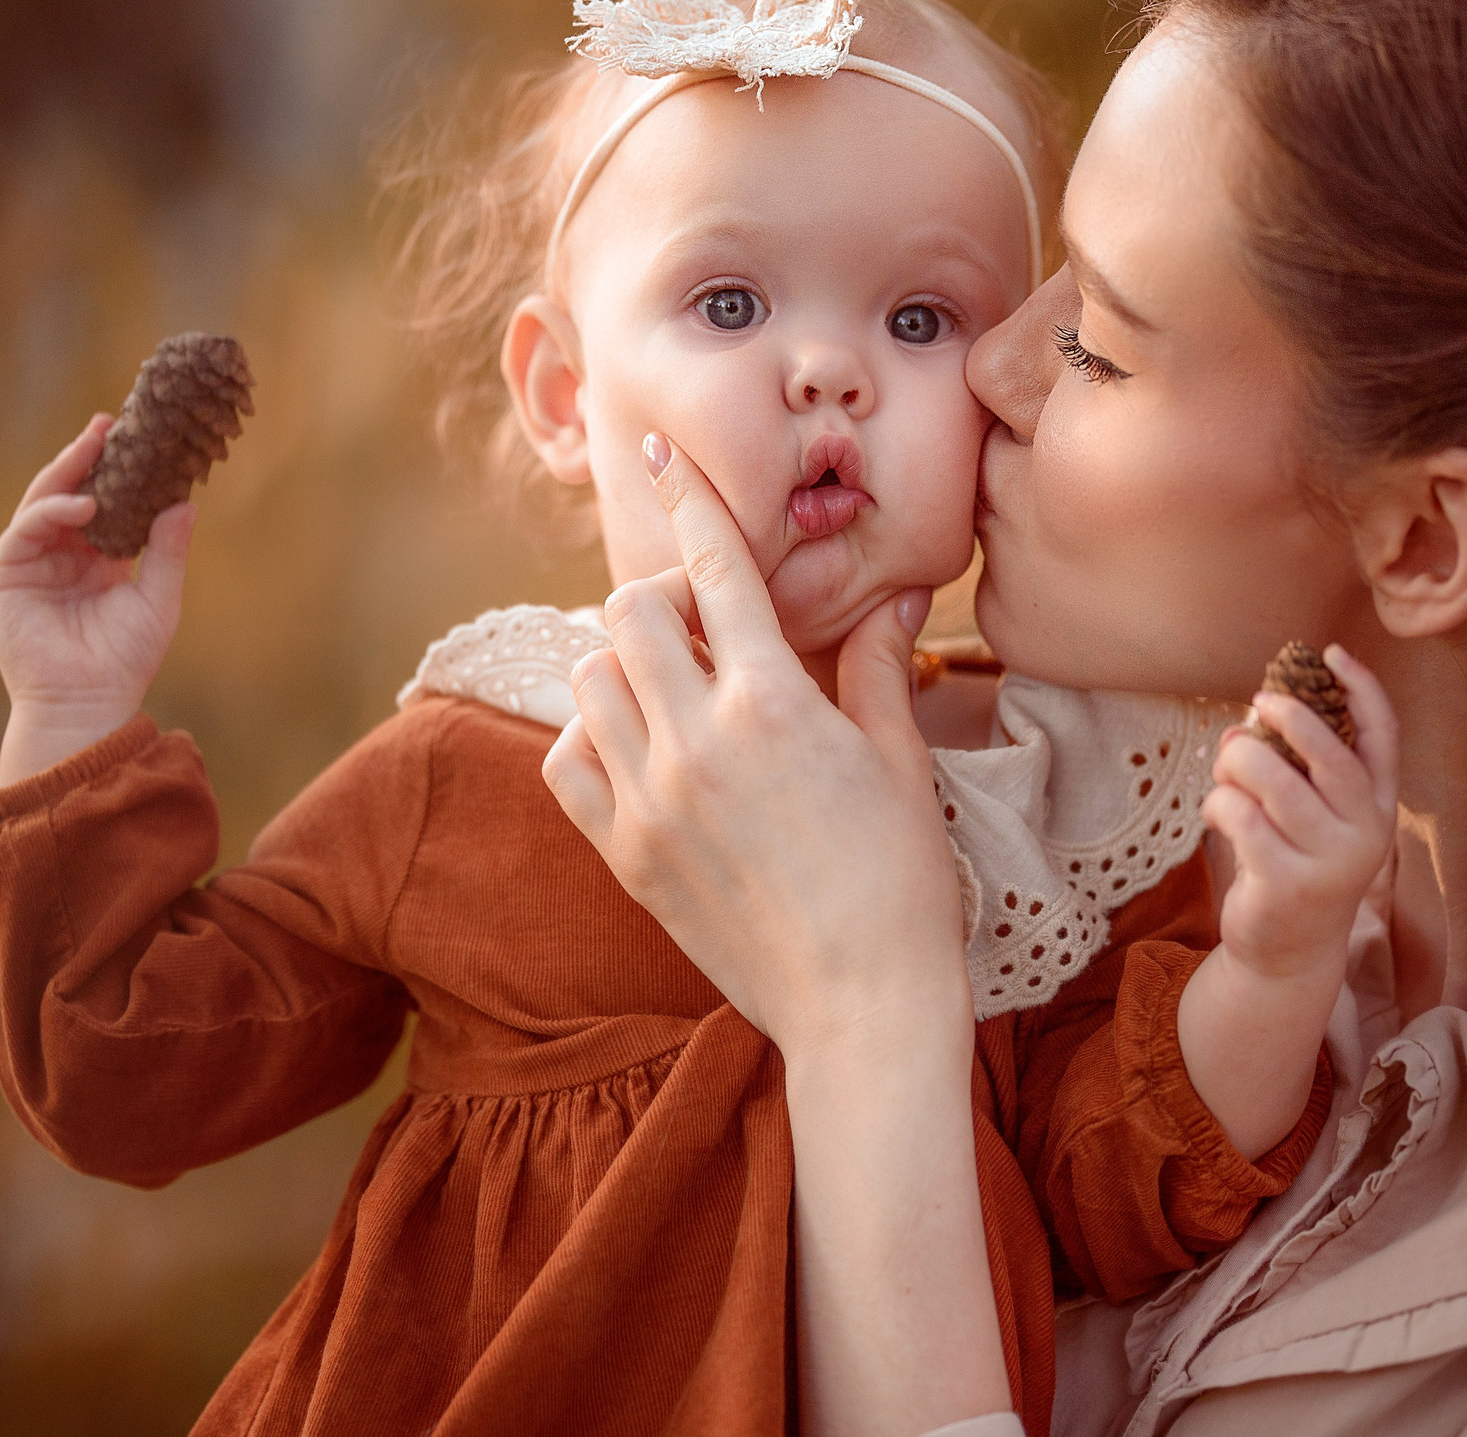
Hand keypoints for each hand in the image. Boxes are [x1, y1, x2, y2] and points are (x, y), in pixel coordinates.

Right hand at [0, 414, 194, 779]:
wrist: (88, 703)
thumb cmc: (124, 660)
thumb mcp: (158, 599)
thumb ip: (167, 551)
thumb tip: (186, 503)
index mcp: (95, 559)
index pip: (104, 502)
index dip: (116, 471)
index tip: (138, 438)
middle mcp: (60, 556)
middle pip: (69, 492)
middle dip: (87, 456)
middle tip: (109, 423)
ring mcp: (30, 564)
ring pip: (43, 501)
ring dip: (68, 471)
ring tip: (98, 447)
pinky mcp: (5, 576)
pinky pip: (25, 530)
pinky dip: (52, 510)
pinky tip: (84, 504)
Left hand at [540, 434, 971, 1061]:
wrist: (859, 1006)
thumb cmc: (900, 883)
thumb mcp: (899, 760)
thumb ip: (875, 663)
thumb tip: (897, 588)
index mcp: (773, 703)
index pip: (716, 570)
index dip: (692, 502)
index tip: (667, 460)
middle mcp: (696, 739)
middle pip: (632, 613)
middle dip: (665, 600)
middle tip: (707, 627)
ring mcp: (649, 799)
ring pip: (589, 678)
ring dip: (625, 664)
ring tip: (676, 687)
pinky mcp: (624, 854)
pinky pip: (567, 761)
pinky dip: (589, 737)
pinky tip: (637, 747)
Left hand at [1203, 645, 1400, 982]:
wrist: (1289, 952)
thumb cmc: (1293, 861)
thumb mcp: (1299, 811)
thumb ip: (1282, 765)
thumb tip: (1238, 729)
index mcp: (1377, 805)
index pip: (1384, 737)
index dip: (1364, 690)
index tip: (1333, 652)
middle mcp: (1366, 833)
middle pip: (1333, 758)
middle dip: (1293, 718)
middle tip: (1260, 700)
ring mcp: (1330, 862)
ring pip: (1276, 783)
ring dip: (1240, 762)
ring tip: (1227, 765)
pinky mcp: (1287, 884)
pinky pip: (1241, 818)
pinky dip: (1219, 804)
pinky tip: (1217, 814)